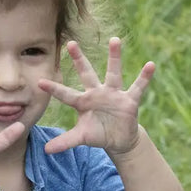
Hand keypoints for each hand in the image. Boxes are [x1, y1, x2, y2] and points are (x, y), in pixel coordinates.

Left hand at [38, 38, 154, 156]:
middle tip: (70, 42)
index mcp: (83, 102)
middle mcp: (97, 93)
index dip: (54, 89)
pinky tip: (150, 65)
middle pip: (87, 74)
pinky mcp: (129, 100)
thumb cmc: (97, 134)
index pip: (66, 95)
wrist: (118, 139)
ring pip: (113, 73)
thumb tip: (46, 150)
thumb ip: (65, 141)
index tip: (40, 82)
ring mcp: (113, 94)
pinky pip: (138, 86)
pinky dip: (144, 77)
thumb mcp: (81, 138)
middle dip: (79, 59)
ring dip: (114, 57)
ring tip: (114, 40)